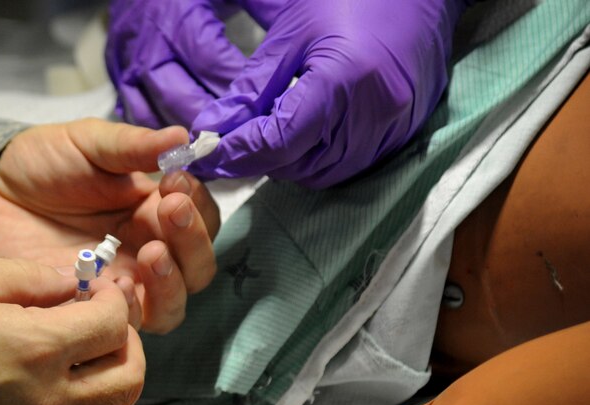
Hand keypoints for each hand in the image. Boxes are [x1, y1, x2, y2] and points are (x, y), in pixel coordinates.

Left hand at [0, 118, 219, 333]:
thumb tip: (182, 137)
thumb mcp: (89, 144)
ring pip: (173, 304)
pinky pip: (129, 323)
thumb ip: (133, 146)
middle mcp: (149, 252)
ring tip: (151, 253)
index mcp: (154, 212)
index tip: (175, 180)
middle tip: (169, 209)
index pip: (202, 220)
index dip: (199, 205)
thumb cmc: (44, 163)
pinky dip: (132, 308)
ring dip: (172, 281)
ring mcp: (124, 285)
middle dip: (192, 241)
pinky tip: (117, 282)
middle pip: (197, 267)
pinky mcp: (93, 310)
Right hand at [0, 256, 143, 404]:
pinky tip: (48, 376)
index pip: (112, 326)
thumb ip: (33, 277)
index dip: (114, 302)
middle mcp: (46, 398)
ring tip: (78, 350)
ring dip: (104, 375)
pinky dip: (74, 400)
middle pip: (128, 380)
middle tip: (107, 325)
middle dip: (130, 346)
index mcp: (37, 349)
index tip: (99, 291)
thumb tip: (73, 283)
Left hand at [106, 0, 471, 187]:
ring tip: (262, 138)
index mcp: (344, 81)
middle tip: (227, 145)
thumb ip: (252, 88)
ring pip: (319, 174)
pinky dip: (313, 161)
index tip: (203, 154)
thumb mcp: (293, 32)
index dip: (236, 152)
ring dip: (284, 163)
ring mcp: (390, 132)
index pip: (277, 140)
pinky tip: (299, 139)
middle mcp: (371, 115)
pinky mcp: (398, 139)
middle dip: (256, 159)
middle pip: (296, 164)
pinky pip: (345, 168)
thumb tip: (212, 128)